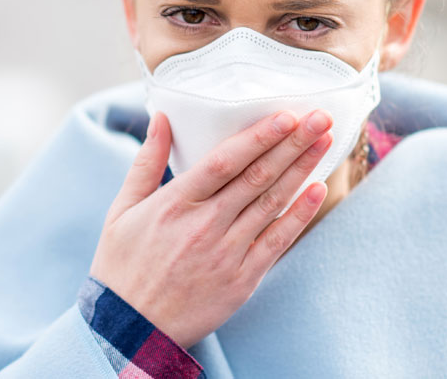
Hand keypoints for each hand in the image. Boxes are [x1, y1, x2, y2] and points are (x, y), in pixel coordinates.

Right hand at [89, 108, 333, 347]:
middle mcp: (204, 225)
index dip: (258, 137)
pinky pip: (277, 241)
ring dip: (301, 170)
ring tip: (324, 141)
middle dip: (292, 144)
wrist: (130, 330)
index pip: (224, 161)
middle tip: (320, 118)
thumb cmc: (123, 266)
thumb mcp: (122, 210)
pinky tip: (317, 190)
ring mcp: (226, 253)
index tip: (286, 114)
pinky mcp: (242, 280)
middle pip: (256, 176)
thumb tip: (160, 117)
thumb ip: (145, 162)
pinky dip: (299, 215)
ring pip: (271, 203)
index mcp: (174, 204)